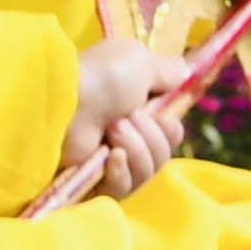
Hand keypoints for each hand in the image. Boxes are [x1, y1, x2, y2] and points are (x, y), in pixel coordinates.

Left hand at [62, 40, 187, 198]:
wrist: (66, 105)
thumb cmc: (102, 78)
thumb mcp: (141, 61)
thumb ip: (166, 71)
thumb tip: (184, 69)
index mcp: (134, 106)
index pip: (168, 131)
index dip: (170, 127)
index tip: (162, 116)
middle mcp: (123, 133)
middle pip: (163, 153)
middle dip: (152, 136)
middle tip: (127, 118)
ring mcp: (108, 159)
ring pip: (149, 171)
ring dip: (136, 148)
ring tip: (112, 130)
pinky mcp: (94, 182)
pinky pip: (125, 188)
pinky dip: (122, 171)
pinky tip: (110, 157)